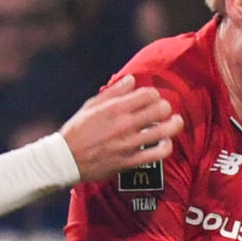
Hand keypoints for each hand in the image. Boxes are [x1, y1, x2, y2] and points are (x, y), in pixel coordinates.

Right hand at [61, 76, 181, 179]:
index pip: (148, 94)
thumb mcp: (91, 105)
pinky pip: (158, 153)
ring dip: (174, 125)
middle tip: (164, 110)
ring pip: (164, 130)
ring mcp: (129, 143)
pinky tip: (166, 143)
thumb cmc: (77, 130)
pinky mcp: (130, 161)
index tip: (151, 99)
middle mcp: (124, 124)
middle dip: (166, 107)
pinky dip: (167, 146)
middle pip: (161, 109)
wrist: (65, 160)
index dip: (153, 94)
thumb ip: (114, 92)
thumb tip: (132, 79)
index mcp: (114, 108)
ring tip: (175, 122)